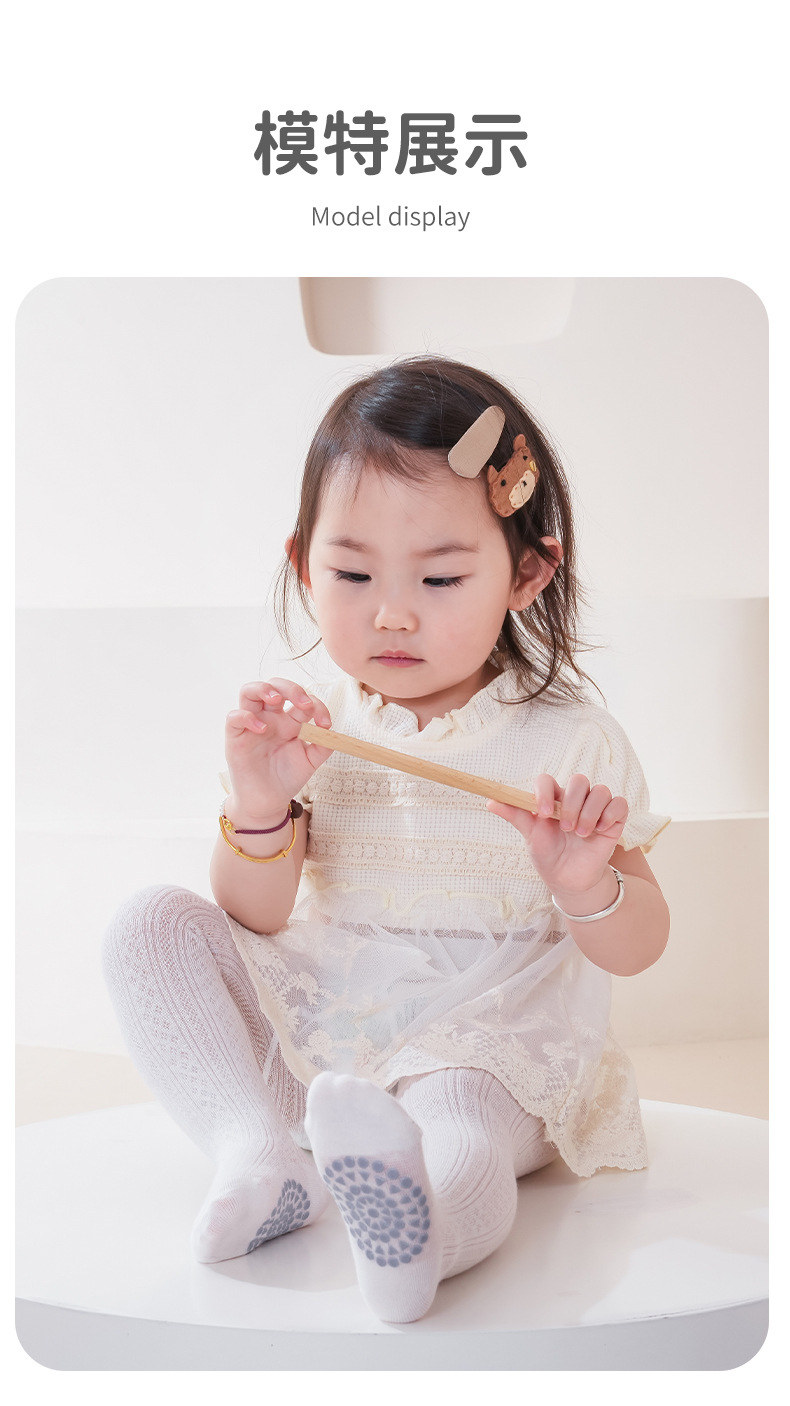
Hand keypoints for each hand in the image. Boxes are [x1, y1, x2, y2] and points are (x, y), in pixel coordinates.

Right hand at [224, 678, 331, 822]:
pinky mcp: (236, 737)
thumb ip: (323, 745)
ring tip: (276, 699)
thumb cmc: (287, 778)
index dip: (316, 705)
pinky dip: (246, 717)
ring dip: (263, 689)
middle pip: (276, 686)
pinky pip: (234, 716)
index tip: (325, 723)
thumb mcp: (311, 761)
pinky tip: (261, 728)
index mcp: (290, 720)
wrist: (268, 801)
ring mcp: (252, 724)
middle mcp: (271, 717)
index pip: (302, 699)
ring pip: (249, 691)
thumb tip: (331, 730)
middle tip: (304, 703)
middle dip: (291, 688)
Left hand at [487, 773, 627, 899]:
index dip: (546, 792)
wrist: (569, 879)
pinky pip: (619, 804)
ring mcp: (595, 807)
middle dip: (572, 804)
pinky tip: (600, 830)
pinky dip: (610, 815)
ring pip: (600, 791)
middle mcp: (575, 799)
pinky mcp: (614, 819)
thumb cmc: (548, 854)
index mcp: (553, 799)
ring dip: (589, 813)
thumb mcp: (530, 837)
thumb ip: (515, 816)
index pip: (548, 780)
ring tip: (580, 834)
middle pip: (579, 780)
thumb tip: (490, 801)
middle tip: (566, 828)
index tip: (543, 813)